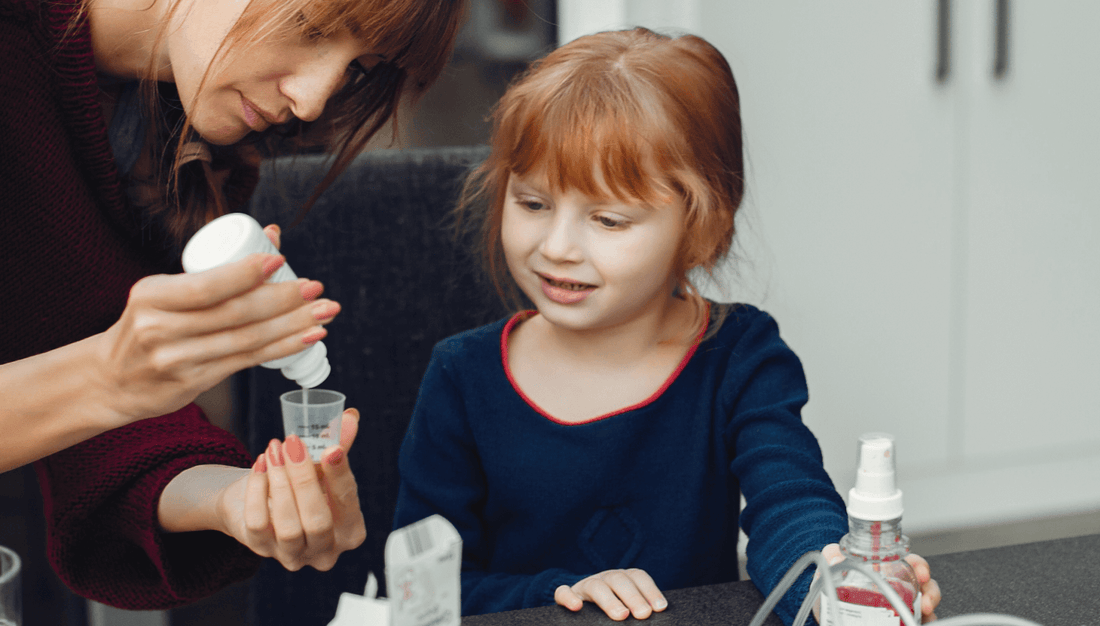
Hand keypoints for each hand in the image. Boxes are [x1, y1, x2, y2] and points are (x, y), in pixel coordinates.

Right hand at [97, 223, 338, 424]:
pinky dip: (281, 348)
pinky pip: (246, 362)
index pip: (207, 285)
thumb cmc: (150, 324)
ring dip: (292, 326)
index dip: (247, 273)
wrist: (112, 379)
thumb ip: (216, 269)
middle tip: (316, 288)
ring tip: (323, 312)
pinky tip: (307, 337)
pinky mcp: (192, 383)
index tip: (282, 261)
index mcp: (152, 295)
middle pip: (234, 313)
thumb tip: (272, 234)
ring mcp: (176, 360)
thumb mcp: (166, 292)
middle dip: (283, 299)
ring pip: (246, 340)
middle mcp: (160, 329)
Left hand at [219, 408, 366, 570]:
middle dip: (303, 479)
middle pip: (317, 522)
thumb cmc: (304, 486)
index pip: (348, 504)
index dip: (339, 475)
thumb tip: (350, 417)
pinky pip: (258, 523)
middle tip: (293, 443)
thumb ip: (338, 445)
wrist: (264, 501)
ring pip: (287, 527)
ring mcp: (292, 555)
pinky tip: (260, 464)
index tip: (331, 449)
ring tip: (274, 449)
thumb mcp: (324, 467)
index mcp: (350, 531)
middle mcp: (325, 551)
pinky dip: (257, 490)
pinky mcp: (261, 549)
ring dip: (279, 482)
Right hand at [555, 569, 667, 620]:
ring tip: (621, 616)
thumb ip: (637, 611)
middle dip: (633, 597)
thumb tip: (651, 618)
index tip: (660, 608)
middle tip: (643, 614)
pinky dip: (568, 598)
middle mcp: (606, 579)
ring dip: (609, 600)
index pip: (638, 577)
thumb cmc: (613, 610)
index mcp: (623, 579)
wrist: (582, 605)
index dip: (650, 590)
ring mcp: (585, 586)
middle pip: (619, 580)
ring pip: (596, 586)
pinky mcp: (568, 595)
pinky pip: (563, 592)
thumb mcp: (627, 607)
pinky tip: (576, 607)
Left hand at [814, 544, 941, 622]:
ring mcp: (899, 606)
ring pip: (925, 607)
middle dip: (931, 593)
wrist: (828, 610)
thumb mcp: (832, 567)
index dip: (920, 566)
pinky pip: (915, 622)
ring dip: (930, 613)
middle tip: (926, 602)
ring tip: (924, 616)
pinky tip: (913, 625)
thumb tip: (835, 557)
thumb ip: (831, 555)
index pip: (911, 564)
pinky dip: (921, 623)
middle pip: (925, 587)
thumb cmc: (836, 584)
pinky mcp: (897, 621)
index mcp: (888, 570)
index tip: (921, 572)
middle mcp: (899, 588)